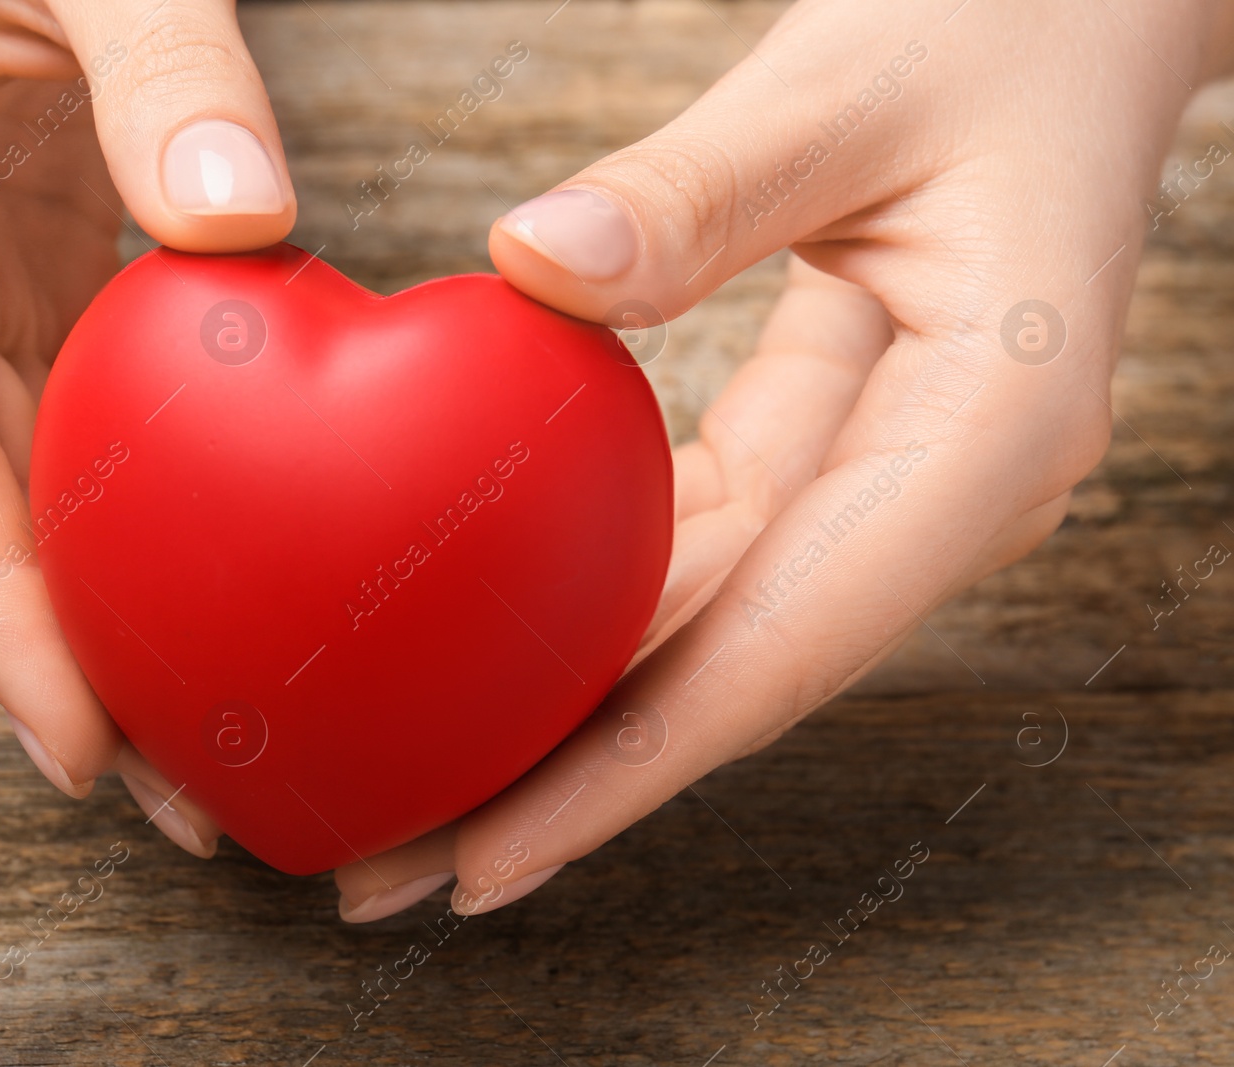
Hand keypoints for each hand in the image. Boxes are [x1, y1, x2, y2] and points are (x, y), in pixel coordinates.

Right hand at [0, 0, 295, 853]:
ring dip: (104, 610)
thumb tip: (240, 231)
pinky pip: (76, 419)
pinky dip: (140, 518)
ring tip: (206, 739)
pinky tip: (213, 595)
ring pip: (17, 479)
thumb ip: (164, 56)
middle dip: (56, 655)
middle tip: (174, 799)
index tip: (79, 743)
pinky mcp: (25, 267)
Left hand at [336, 0, 1233, 920]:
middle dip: (562, 779)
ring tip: (416, 785)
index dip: (624, 771)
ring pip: (707, 631)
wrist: (1078, 17)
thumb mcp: (850, 88)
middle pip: (725, 675)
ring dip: (567, 711)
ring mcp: (892, 479)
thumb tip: (533, 270)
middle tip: (389, 863)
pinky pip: (702, 548)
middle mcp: (940, 493)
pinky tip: (495, 648)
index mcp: (979, 435)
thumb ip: (702, 189)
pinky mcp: (839, 444)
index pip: (776, 647)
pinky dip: (598, 603)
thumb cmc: (1001, 28)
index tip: (487, 860)